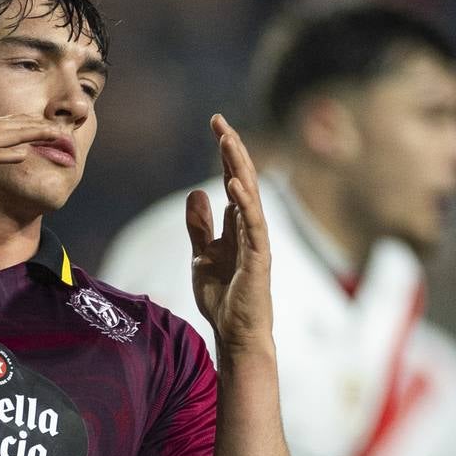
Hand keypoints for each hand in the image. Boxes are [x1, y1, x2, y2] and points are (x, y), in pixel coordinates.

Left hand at [188, 117, 273, 356]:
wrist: (236, 334)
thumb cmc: (224, 299)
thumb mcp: (202, 257)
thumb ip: (200, 227)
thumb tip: (197, 194)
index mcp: (238, 226)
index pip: (233, 181)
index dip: (225, 154)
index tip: (216, 125)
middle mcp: (251, 228)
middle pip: (244, 179)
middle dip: (232, 150)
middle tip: (219, 121)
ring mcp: (257, 241)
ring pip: (251, 195)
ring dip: (239, 166)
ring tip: (227, 140)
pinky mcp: (259, 258)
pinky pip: (253, 224)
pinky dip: (243, 202)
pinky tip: (233, 181)